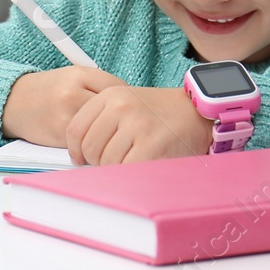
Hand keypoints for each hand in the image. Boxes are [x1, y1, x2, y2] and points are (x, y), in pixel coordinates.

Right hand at [1, 66, 128, 146]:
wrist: (13, 102)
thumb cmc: (48, 90)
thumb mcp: (72, 78)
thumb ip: (98, 86)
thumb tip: (130, 103)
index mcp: (79, 73)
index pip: (118, 87)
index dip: (128, 100)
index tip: (131, 108)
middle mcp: (73, 92)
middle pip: (112, 109)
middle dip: (121, 119)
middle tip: (125, 126)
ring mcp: (66, 113)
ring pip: (101, 128)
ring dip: (108, 134)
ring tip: (110, 136)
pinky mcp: (59, 134)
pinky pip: (87, 142)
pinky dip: (93, 144)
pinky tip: (93, 142)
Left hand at [65, 84, 213, 165]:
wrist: (195, 112)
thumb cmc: (158, 114)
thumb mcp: (125, 105)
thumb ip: (100, 123)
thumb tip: (79, 154)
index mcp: (110, 95)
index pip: (75, 129)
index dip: (76, 149)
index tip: (81, 158)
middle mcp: (120, 107)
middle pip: (90, 148)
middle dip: (98, 161)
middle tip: (115, 159)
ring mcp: (136, 125)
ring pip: (107, 162)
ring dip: (117, 168)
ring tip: (133, 158)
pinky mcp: (151, 145)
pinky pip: (127, 170)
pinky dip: (131, 174)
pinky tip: (141, 165)